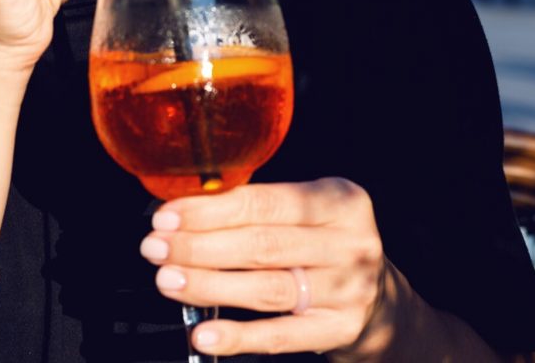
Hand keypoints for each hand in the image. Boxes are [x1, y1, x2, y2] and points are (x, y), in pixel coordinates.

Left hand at [140, 179, 386, 357]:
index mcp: (339, 199)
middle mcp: (350, 243)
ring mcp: (348, 290)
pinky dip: (239, 335)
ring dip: (208, 285)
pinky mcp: (340, 330)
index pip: (264, 203)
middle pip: (261, 246)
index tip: (166, 216)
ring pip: (266, 289)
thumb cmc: (321, 238)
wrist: (380, 295)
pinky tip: (203, 333)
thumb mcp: (306, 208)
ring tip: (166, 280)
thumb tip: (181, 209)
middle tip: (154, 247)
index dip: (210, 210)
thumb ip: (256, 205)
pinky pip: (281, 335)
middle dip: (199, 246)